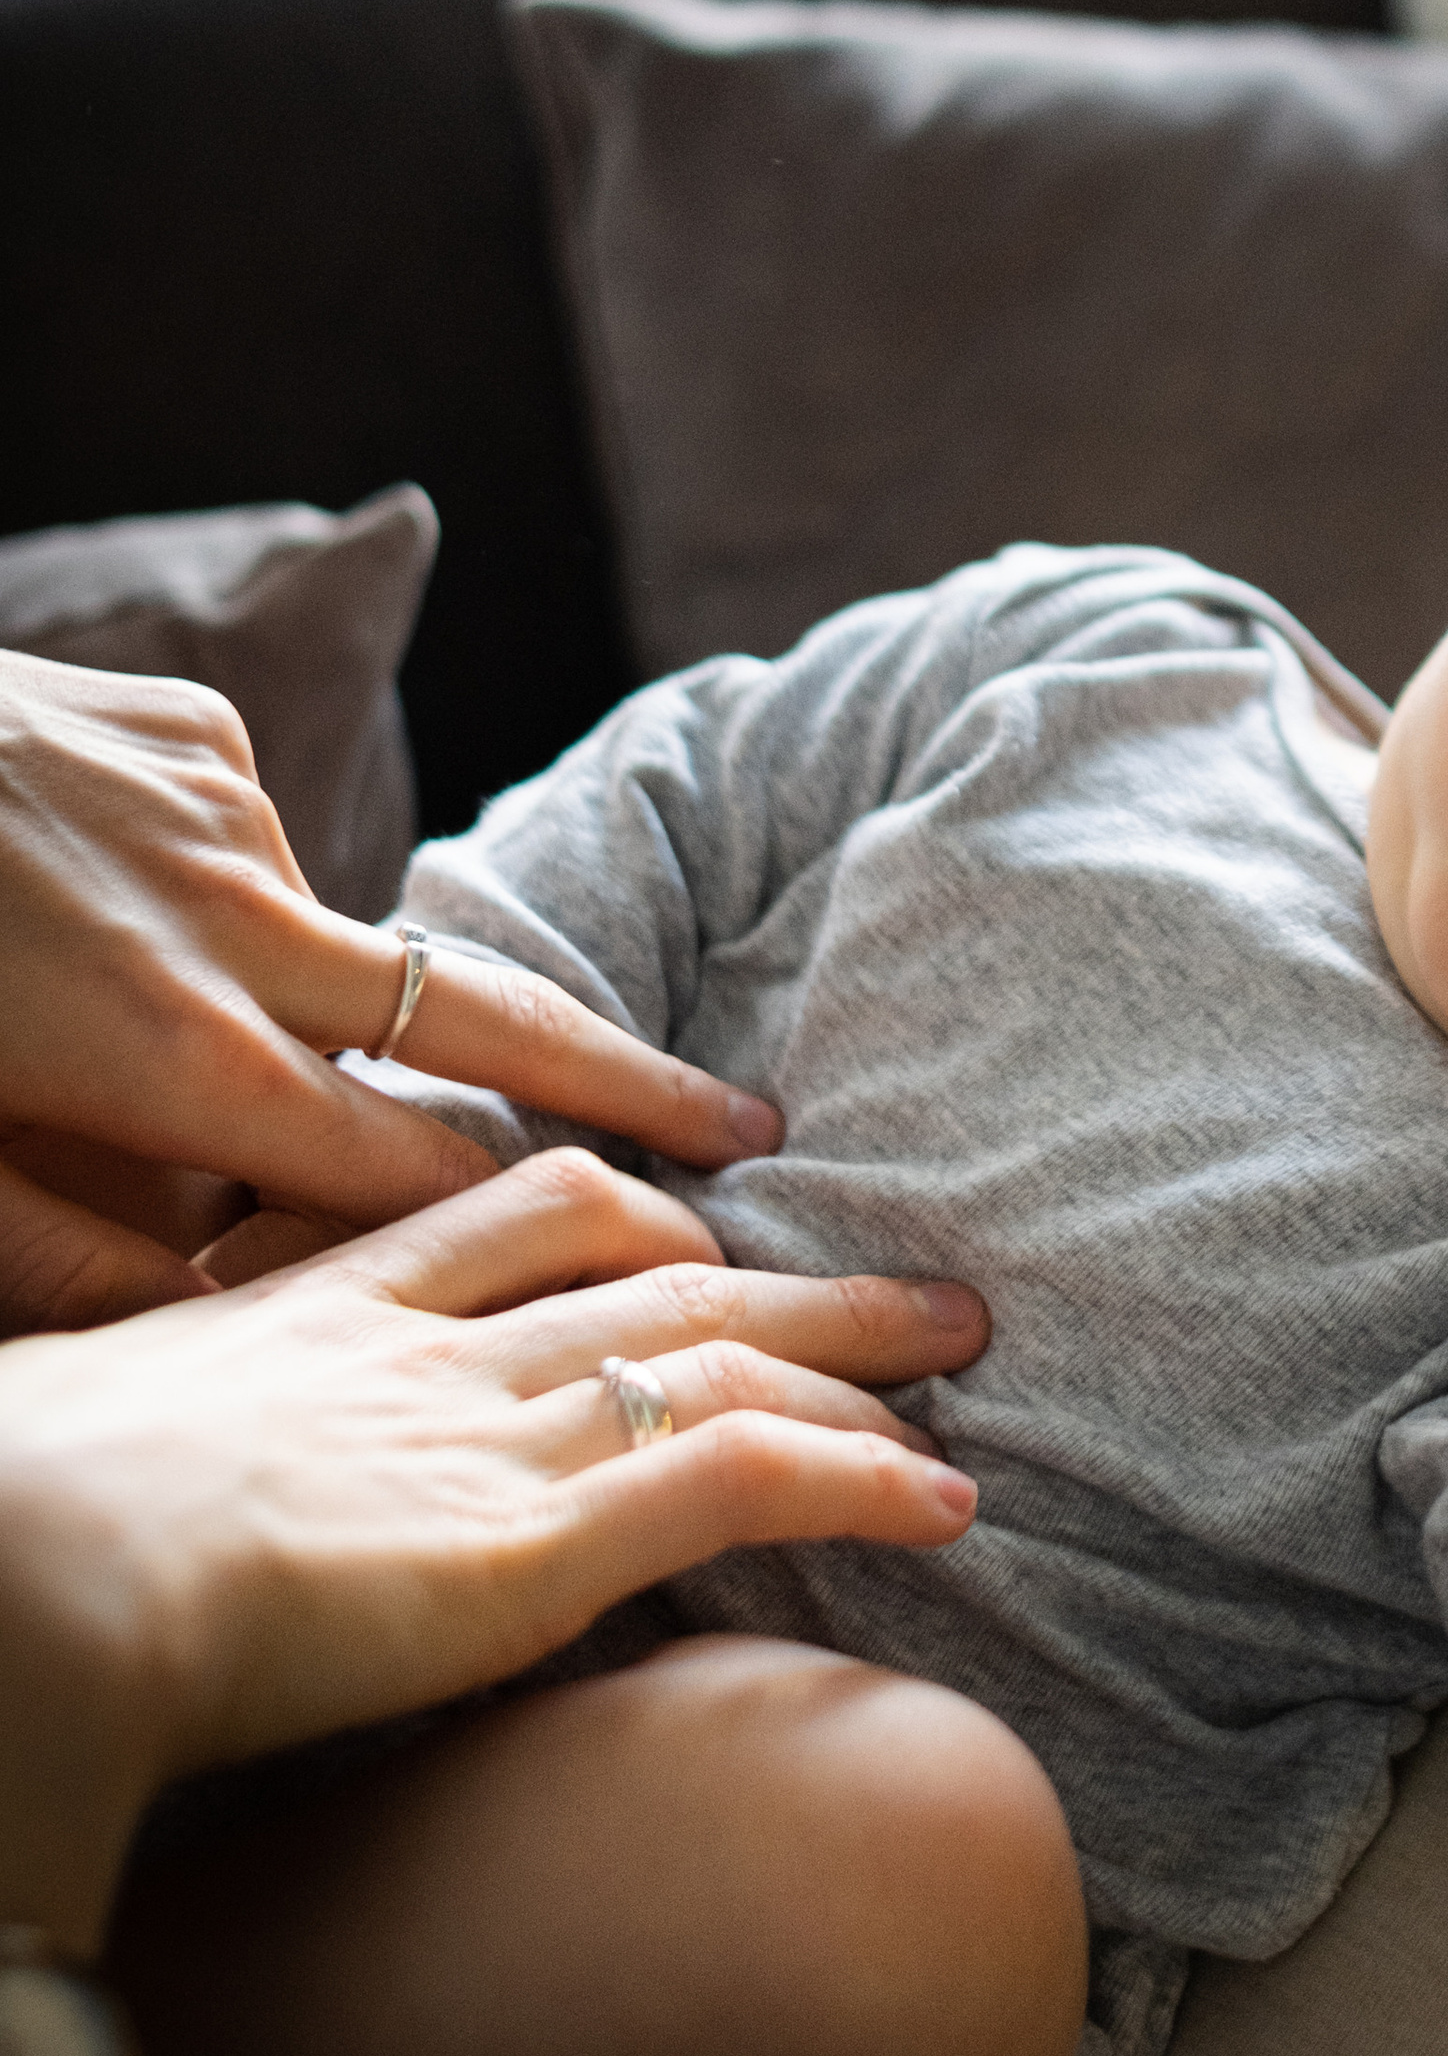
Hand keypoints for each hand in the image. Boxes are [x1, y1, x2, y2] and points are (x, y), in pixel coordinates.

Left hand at [0, 655, 791, 1331]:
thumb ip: (86, 1266)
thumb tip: (234, 1331)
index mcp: (179, 1057)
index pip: (416, 1167)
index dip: (552, 1226)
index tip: (674, 1263)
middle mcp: (237, 921)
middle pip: (483, 1019)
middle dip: (626, 1080)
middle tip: (753, 1122)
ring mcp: (221, 805)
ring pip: (325, 931)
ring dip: (309, 990)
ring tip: (185, 1015)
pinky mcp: (183, 724)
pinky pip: (241, 831)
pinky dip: (211, 887)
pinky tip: (102, 901)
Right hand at [0, 1151, 989, 1948]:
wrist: (20, 1578)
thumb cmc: (9, 1536)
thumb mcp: (76, 1458)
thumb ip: (158, 1478)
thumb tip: (134, 1539)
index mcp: (307, 1322)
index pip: (497, 1224)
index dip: (614, 1211)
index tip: (687, 1217)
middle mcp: (424, 1356)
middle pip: (644, 1272)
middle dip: (781, 1274)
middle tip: (901, 1282)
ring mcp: (491, 1438)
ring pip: (720, 1354)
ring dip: (855, 1355)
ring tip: (958, 1357)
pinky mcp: (542, 1544)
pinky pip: (743, 1481)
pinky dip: (860, 1478)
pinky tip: (946, 1498)